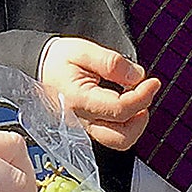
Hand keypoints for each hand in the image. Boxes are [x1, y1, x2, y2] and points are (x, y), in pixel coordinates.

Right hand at [37, 37, 159, 149]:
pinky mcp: (88, 128)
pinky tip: (126, 102)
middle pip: (121, 138)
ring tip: (136, 98)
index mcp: (79, 100)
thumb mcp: (83, 50)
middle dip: (141, 117)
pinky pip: (113, 135)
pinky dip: (126, 123)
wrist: (38, 67)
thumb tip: (137, 76)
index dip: (142, 96)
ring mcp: (85, 128)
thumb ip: (111, 62)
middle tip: (145, 92)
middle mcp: (81, 120)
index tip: (153, 82)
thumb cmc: (59, 59)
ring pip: (118, 141)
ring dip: (135, 123)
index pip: (119, 109)